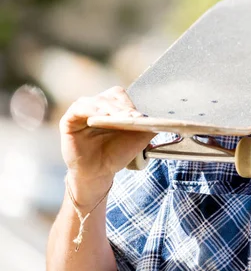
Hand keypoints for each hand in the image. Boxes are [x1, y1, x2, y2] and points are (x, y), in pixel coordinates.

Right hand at [59, 86, 154, 203]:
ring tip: (118, 118)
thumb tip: (160, 117)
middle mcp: (97, 106)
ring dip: (109, 108)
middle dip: (121, 108)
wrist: (99, 173)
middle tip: (131, 118)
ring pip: (96, 101)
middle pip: (110, 97)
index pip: (121, 96)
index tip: (138, 117)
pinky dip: (91, 110)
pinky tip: (101, 117)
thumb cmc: (117, 154)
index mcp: (113, 107)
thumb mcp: (138, 139)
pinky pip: (79, 108)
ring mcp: (82, 111)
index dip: (129, 105)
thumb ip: (148, 126)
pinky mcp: (69, 119)